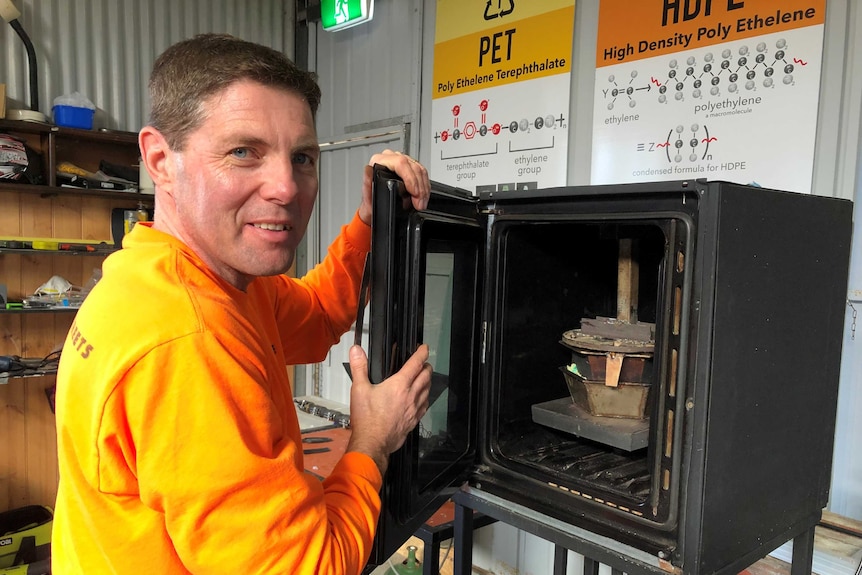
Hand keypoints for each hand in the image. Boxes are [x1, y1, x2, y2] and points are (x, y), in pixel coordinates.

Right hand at [345, 344, 431, 474]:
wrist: (372, 443)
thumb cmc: (366, 418)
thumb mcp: (359, 389)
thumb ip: (359, 367)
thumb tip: (356, 350)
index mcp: (399, 385)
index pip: (415, 364)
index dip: (421, 353)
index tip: (424, 348)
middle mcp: (410, 396)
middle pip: (426, 376)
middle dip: (426, 366)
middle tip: (424, 362)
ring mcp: (414, 410)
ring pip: (428, 391)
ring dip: (428, 381)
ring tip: (425, 378)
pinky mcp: (414, 421)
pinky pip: (425, 406)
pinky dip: (425, 398)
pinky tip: (422, 399)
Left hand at [358, 150, 429, 224]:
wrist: (374, 207)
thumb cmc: (371, 201)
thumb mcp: (367, 195)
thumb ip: (366, 182)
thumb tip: (368, 170)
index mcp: (379, 160)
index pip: (401, 163)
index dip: (410, 178)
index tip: (414, 193)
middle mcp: (390, 158)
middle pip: (413, 166)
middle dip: (419, 187)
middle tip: (419, 203)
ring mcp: (401, 161)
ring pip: (419, 170)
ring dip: (424, 188)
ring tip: (422, 202)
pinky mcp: (409, 166)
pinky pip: (422, 173)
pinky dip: (425, 186)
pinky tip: (424, 196)